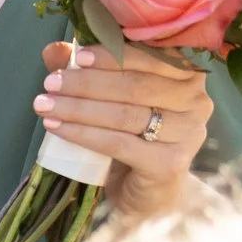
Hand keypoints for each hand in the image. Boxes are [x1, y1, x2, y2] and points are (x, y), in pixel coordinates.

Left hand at [36, 40, 210, 217]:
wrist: (150, 191)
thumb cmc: (134, 137)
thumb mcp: (113, 100)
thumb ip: (88, 70)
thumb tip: (54, 49)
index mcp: (189, 72)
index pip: (150, 55)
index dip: (112, 54)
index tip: (76, 56)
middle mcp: (197, 99)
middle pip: (135, 85)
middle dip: (87, 83)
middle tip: (50, 84)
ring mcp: (188, 132)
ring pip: (125, 114)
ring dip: (79, 109)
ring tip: (45, 106)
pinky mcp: (170, 162)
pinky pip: (119, 143)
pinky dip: (84, 135)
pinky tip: (57, 128)